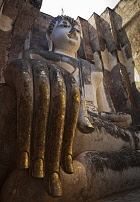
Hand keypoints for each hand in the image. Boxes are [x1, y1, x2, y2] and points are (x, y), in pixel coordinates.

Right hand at [4, 58, 93, 195]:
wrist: (26, 64)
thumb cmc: (46, 86)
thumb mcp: (62, 99)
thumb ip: (76, 113)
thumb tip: (90, 130)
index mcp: (71, 84)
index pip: (72, 117)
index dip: (69, 142)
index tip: (65, 167)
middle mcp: (58, 77)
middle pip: (58, 116)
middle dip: (53, 146)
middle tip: (48, 173)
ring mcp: (40, 72)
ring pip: (41, 111)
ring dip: (38, 140)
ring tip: (34, 167)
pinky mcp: (23, 71)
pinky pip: (24, 102)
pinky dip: (24, 125)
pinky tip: (23, 147)